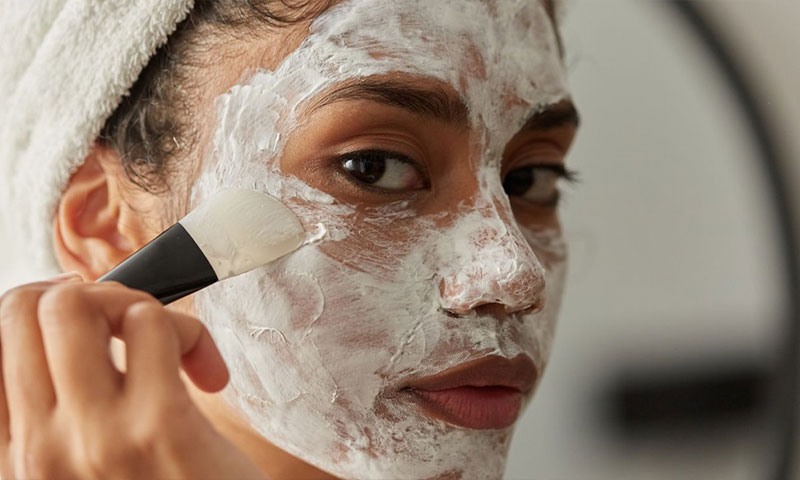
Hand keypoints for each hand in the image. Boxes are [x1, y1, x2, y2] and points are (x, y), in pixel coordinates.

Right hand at [0, 275, 264, 478]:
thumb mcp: (86, 472)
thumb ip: (64, 416)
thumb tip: (71, 319)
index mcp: (16, 459)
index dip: (39, 313)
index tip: (91, 326)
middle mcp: (39, 450)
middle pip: (23, 308)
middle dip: (85, 296)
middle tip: (130, 329)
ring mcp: (94, 438)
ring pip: (77, 302)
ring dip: (133, 305)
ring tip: (167, 348)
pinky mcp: (159, 426)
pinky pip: (151, 324)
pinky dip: (187, 331)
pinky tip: (208, 376)